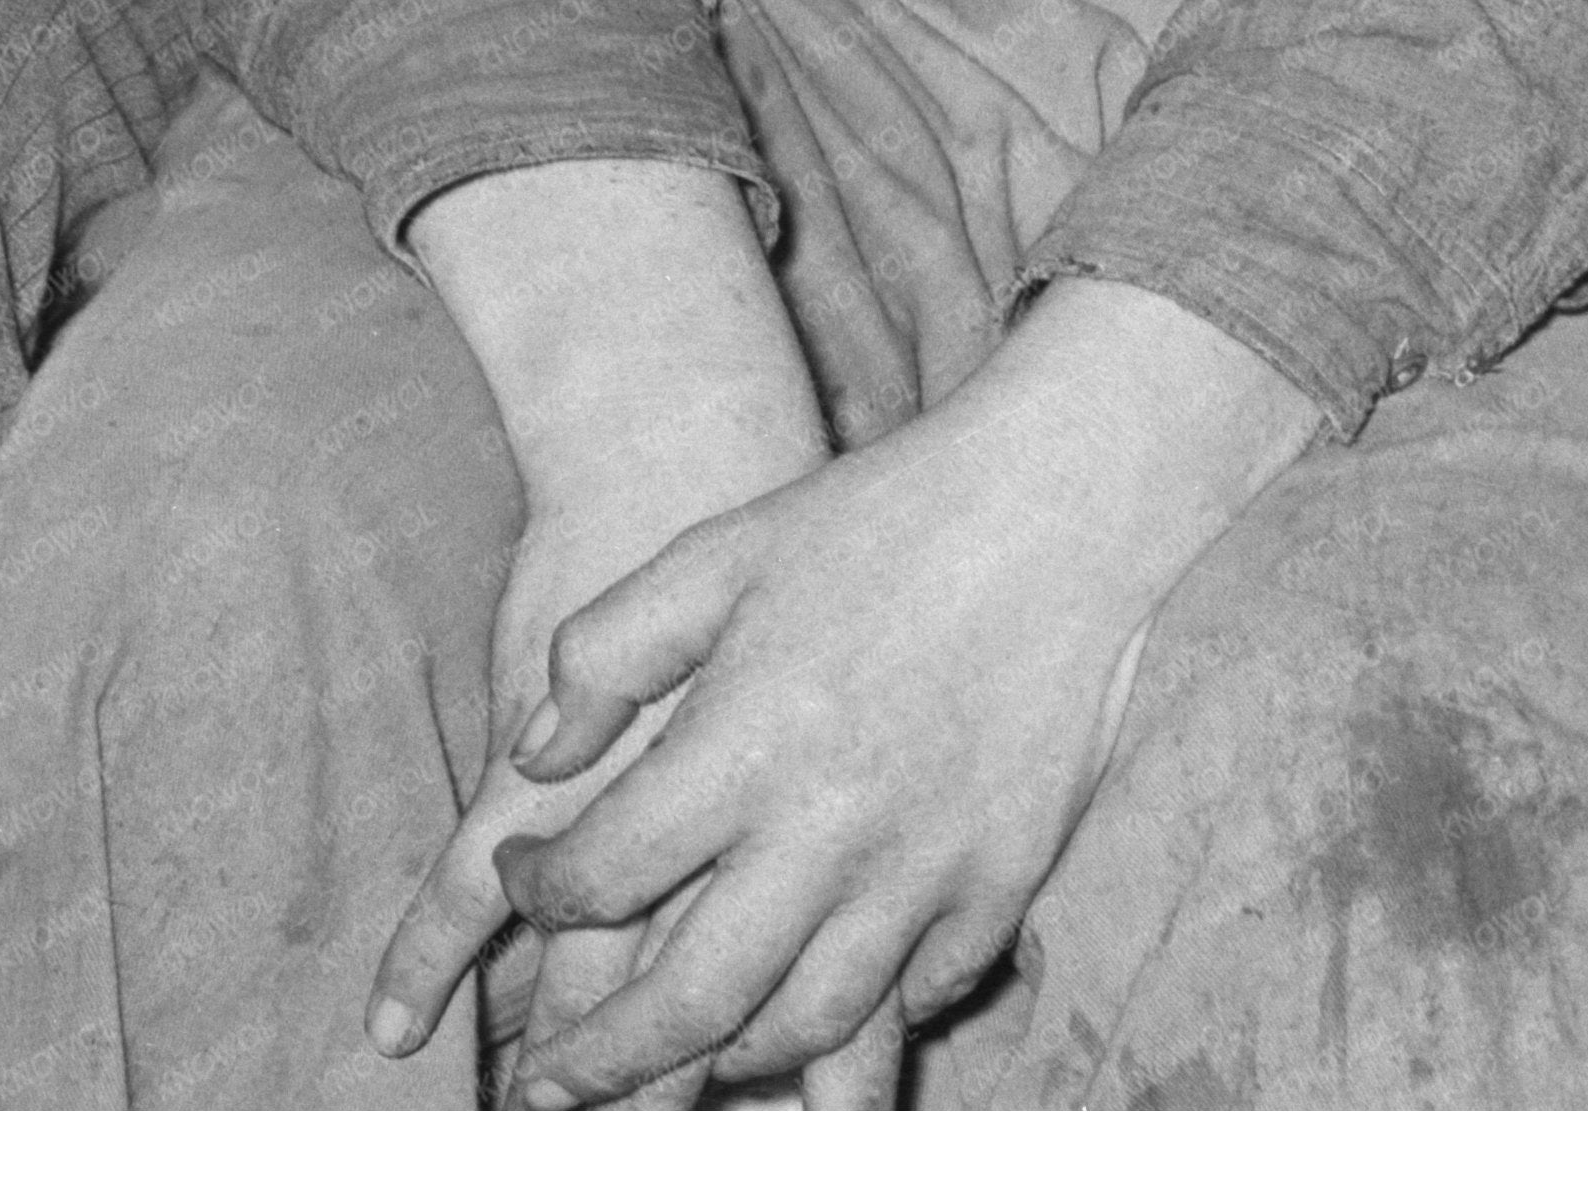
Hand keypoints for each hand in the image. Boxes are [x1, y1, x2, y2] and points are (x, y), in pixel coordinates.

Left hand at [486, 280, 1315, 1104]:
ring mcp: (926, 867)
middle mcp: (829, 829)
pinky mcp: (1005, 877)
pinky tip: (832, 991)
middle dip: (605, 1062)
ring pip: (810, 1025)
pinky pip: (924, 990)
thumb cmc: (880, 516)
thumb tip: (536, 757)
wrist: (1061, 503)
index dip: (538, 892)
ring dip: (734, 1056)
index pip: (601, 877)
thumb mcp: (717, 552)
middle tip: (552, 1084)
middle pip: (692, 1003)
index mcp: (744, 745)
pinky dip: (872, 1011)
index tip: (526, 877)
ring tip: (692, 1055)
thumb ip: (604, 654)